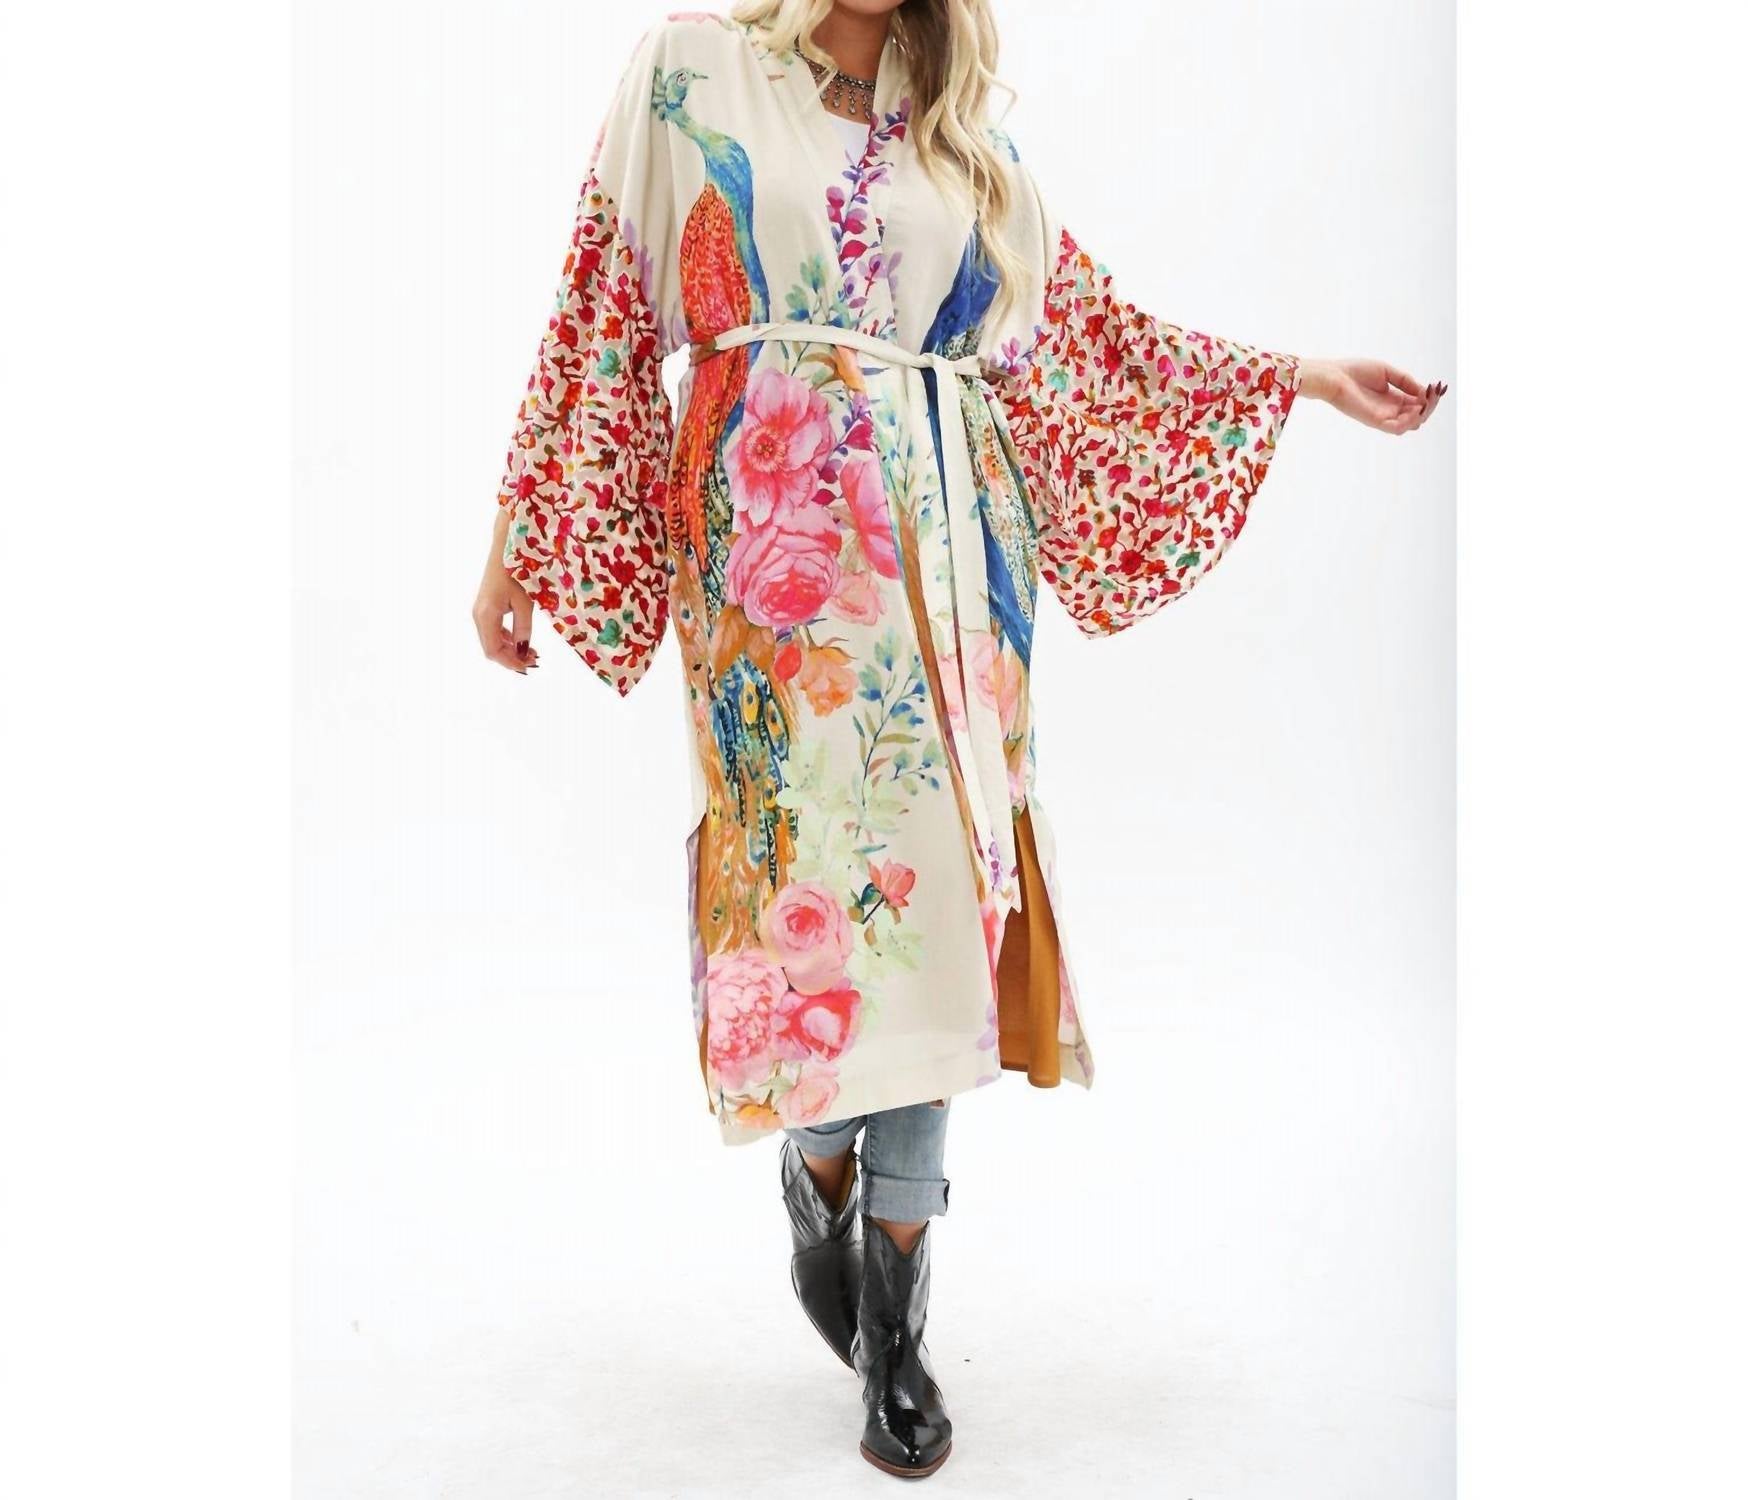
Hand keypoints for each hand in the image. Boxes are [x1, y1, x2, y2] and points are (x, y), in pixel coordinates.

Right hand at [473, 509, 539, 673]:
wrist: (506, 547)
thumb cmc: (518, 571)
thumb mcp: (525, 603)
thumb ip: (523, 629)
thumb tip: (524, 652)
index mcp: (486, 614)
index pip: (493, 650)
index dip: (510, 662)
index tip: (528, 667)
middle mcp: (478, 615)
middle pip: (491, 648)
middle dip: (511, 658)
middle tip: (534, 662)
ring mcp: (480, 611)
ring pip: (492, 640)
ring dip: (510, 650)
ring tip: (532, 653)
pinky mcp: (485, 606)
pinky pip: (493, 630)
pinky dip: (506, 639)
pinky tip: (522, 641)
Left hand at [1299, 357, 1445, 434]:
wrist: (1334, 376)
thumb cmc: (1355, 371)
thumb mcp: (1388, 372)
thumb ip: (1406, 381)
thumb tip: (1425, 390)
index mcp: (1393, 399)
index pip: (1417, 404)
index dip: (1430, 397)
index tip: (1438, 386)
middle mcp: (1389, 411)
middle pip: (1418, 416)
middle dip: (1431, 405)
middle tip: (1434, 392)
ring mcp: (1383, 418)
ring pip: (1411, 424)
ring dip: (1424, 412)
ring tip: (1427, 398)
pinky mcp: (1375, 421)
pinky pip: (1398, 428)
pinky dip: (1411, 420)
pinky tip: (1418, 406)